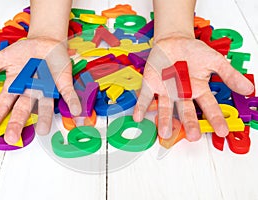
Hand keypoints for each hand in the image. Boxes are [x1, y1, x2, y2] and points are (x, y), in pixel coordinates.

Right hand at [0, 37, 81, 144]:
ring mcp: (48, 88)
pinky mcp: (62, 82)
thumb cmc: (25, 52)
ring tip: (42, 130)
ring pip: (46, 104)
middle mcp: (31, 90)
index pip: (4, 103)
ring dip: (45, 116)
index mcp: (17, 85)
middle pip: (23, 108)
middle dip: (17, 122)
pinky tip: (76, 110)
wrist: (45, 41)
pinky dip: (72, 101)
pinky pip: (67, 93)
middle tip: (12, 136)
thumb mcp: (3, 58)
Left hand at [133, 35, 253, 140]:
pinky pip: (146, 97)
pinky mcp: (151, 85)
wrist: (174, 40)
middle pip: (186, 111)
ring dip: (165, 120)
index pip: (209, 106)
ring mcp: (165, 91)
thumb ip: (229, 74)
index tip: (222, 131)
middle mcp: (182, 94)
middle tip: (194, 136)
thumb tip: (249, 89)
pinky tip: (138, 117)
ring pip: (165, 108)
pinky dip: (141, 107)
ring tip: (165, 133)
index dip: (215, 118)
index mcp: (198, 89)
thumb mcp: (214, 60)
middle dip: (189, 123)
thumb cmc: (193, 52)